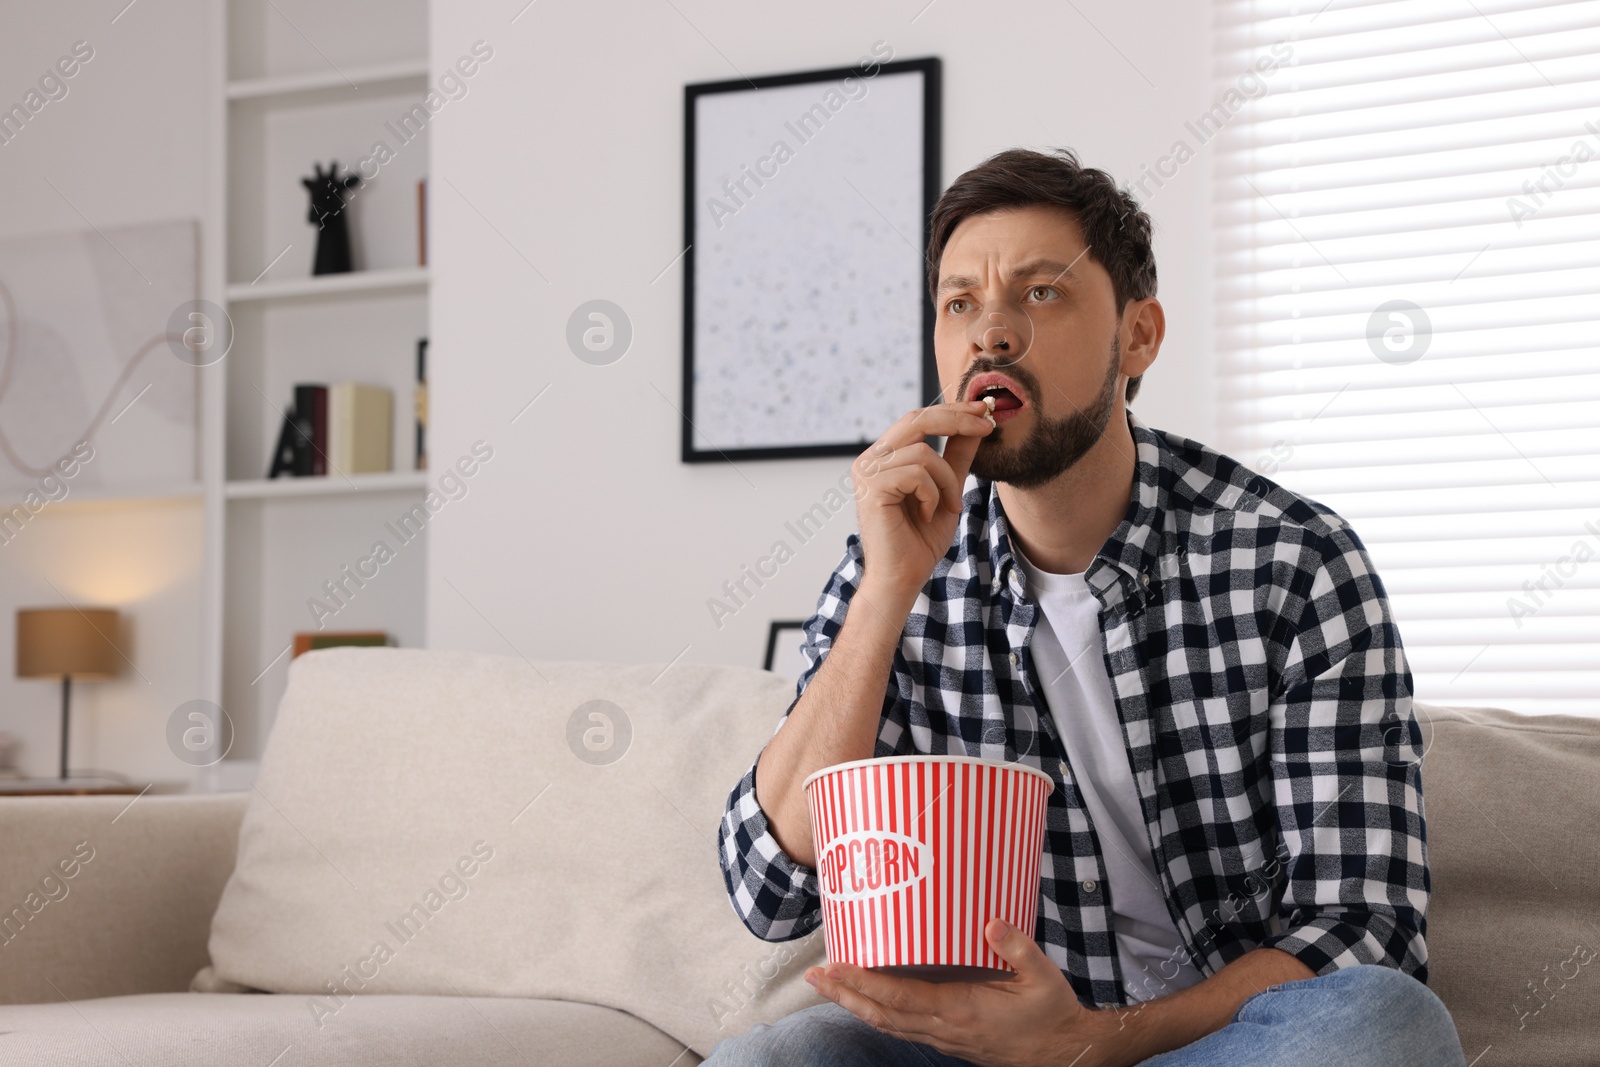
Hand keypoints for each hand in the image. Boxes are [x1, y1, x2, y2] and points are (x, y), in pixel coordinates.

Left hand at [803, 918, 1123, 1066]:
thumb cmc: (1052, 1014)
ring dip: (854, 1005)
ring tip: (827, 985)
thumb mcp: (1042, 975)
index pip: (899, 997)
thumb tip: (990, 922)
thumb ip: (1016, 946)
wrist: (1065, 1054)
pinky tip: (865, 1001)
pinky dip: (877, 1014)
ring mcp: (944, 1038)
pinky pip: (902, 1029)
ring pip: (887, 1025)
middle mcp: (945, 1027)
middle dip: (844, 994)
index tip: (836, 966)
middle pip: (881, 1014)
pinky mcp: (948, 1041)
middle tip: (812, 975)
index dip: (864, 982)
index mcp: (962, 1009)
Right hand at [851, 400, 994, 601]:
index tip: (984, 410)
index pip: (918, 418)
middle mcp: (870, 459)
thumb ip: (957, 456)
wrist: (903, 578)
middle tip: (987, 426)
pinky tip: (927, 515)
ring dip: (947, 481)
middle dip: (957, 420)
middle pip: (917, 419)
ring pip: (923, 453)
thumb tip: (977, 423)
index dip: (952, 410)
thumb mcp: (947, 489)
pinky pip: (917, 474)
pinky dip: (933, 495)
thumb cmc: (920, 539)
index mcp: (885, 456)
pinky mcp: (871, 488)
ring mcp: (867, 472)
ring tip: (947, 506)